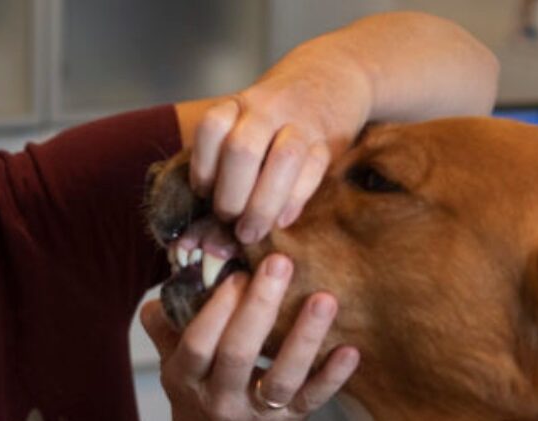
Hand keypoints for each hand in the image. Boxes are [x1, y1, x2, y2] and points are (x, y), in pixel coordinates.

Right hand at [140, 253, 360, 420]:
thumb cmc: (197, 402)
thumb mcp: (173, 369)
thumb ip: (166, 327)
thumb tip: (170, 280)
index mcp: (187, 379)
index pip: (198, 343)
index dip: (217, 309)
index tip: (238, 272)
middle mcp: (221, 399)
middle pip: (238, 354)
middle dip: (259, 306)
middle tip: (280, 263)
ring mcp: (257, 413)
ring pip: (281, 378)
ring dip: (304, 338)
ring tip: (324, 300)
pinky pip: (312, 400)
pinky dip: (333, 377)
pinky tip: (350, 350)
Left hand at [190, 64, 371, 245]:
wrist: (333, 72)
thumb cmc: (277, 110)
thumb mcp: (246, 117)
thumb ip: (227, 153)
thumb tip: (209, 211)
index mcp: (239, 104)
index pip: (212, 128)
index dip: (203, 166)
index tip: (203, 193)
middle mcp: (268, 108)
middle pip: (243, 150)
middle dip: (231, 196)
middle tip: (228, 221)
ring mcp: (302, 122)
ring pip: (283, 160)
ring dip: (262, 205)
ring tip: (251, 231)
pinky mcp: (330, 140)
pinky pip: (314, 170)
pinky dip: (295, 200)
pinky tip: (282, 219)